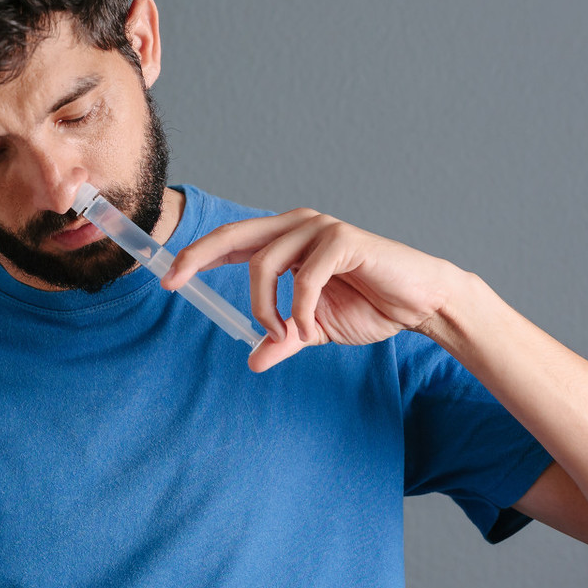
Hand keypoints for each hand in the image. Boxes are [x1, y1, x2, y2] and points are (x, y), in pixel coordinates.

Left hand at [161, 209, 464, 371]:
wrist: (420, 304)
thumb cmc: (370, 305)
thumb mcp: (315, 328)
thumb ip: (283, 339)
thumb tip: (253, 361)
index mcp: (286, 241)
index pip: (231, 242)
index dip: (197, 257)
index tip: (167, 278)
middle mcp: (298, 226)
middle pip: (234, 235)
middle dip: (198, 256)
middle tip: (174, 280)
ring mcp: (320, 229)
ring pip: (265, 263)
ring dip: (266, 309)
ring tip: (286, 335)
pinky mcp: (343, 240)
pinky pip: (304, 277)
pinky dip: (300, 309)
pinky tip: (311, 329)